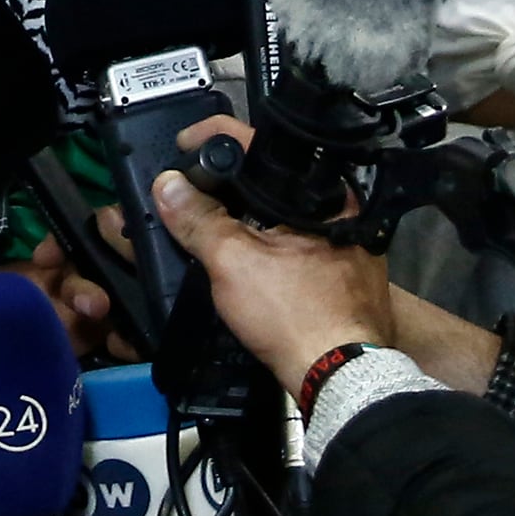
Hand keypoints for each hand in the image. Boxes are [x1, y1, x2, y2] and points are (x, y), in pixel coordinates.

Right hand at [146, 169, 397, 382]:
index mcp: (325, 194)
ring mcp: (346, 244)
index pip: (263, 144)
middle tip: (193, 190)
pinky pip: (297, 243)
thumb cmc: (295, 316)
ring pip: (284, 214)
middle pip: (273, 180)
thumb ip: (198, 219)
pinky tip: (246, 262)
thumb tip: (168, 185)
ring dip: (247, 218)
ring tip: (211, 225)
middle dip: (228, 184)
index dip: (215, 139)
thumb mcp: (232, 261)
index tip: (184, 147)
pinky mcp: (343, 274)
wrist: (338, 376)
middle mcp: (342, 212)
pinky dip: (268, 245)